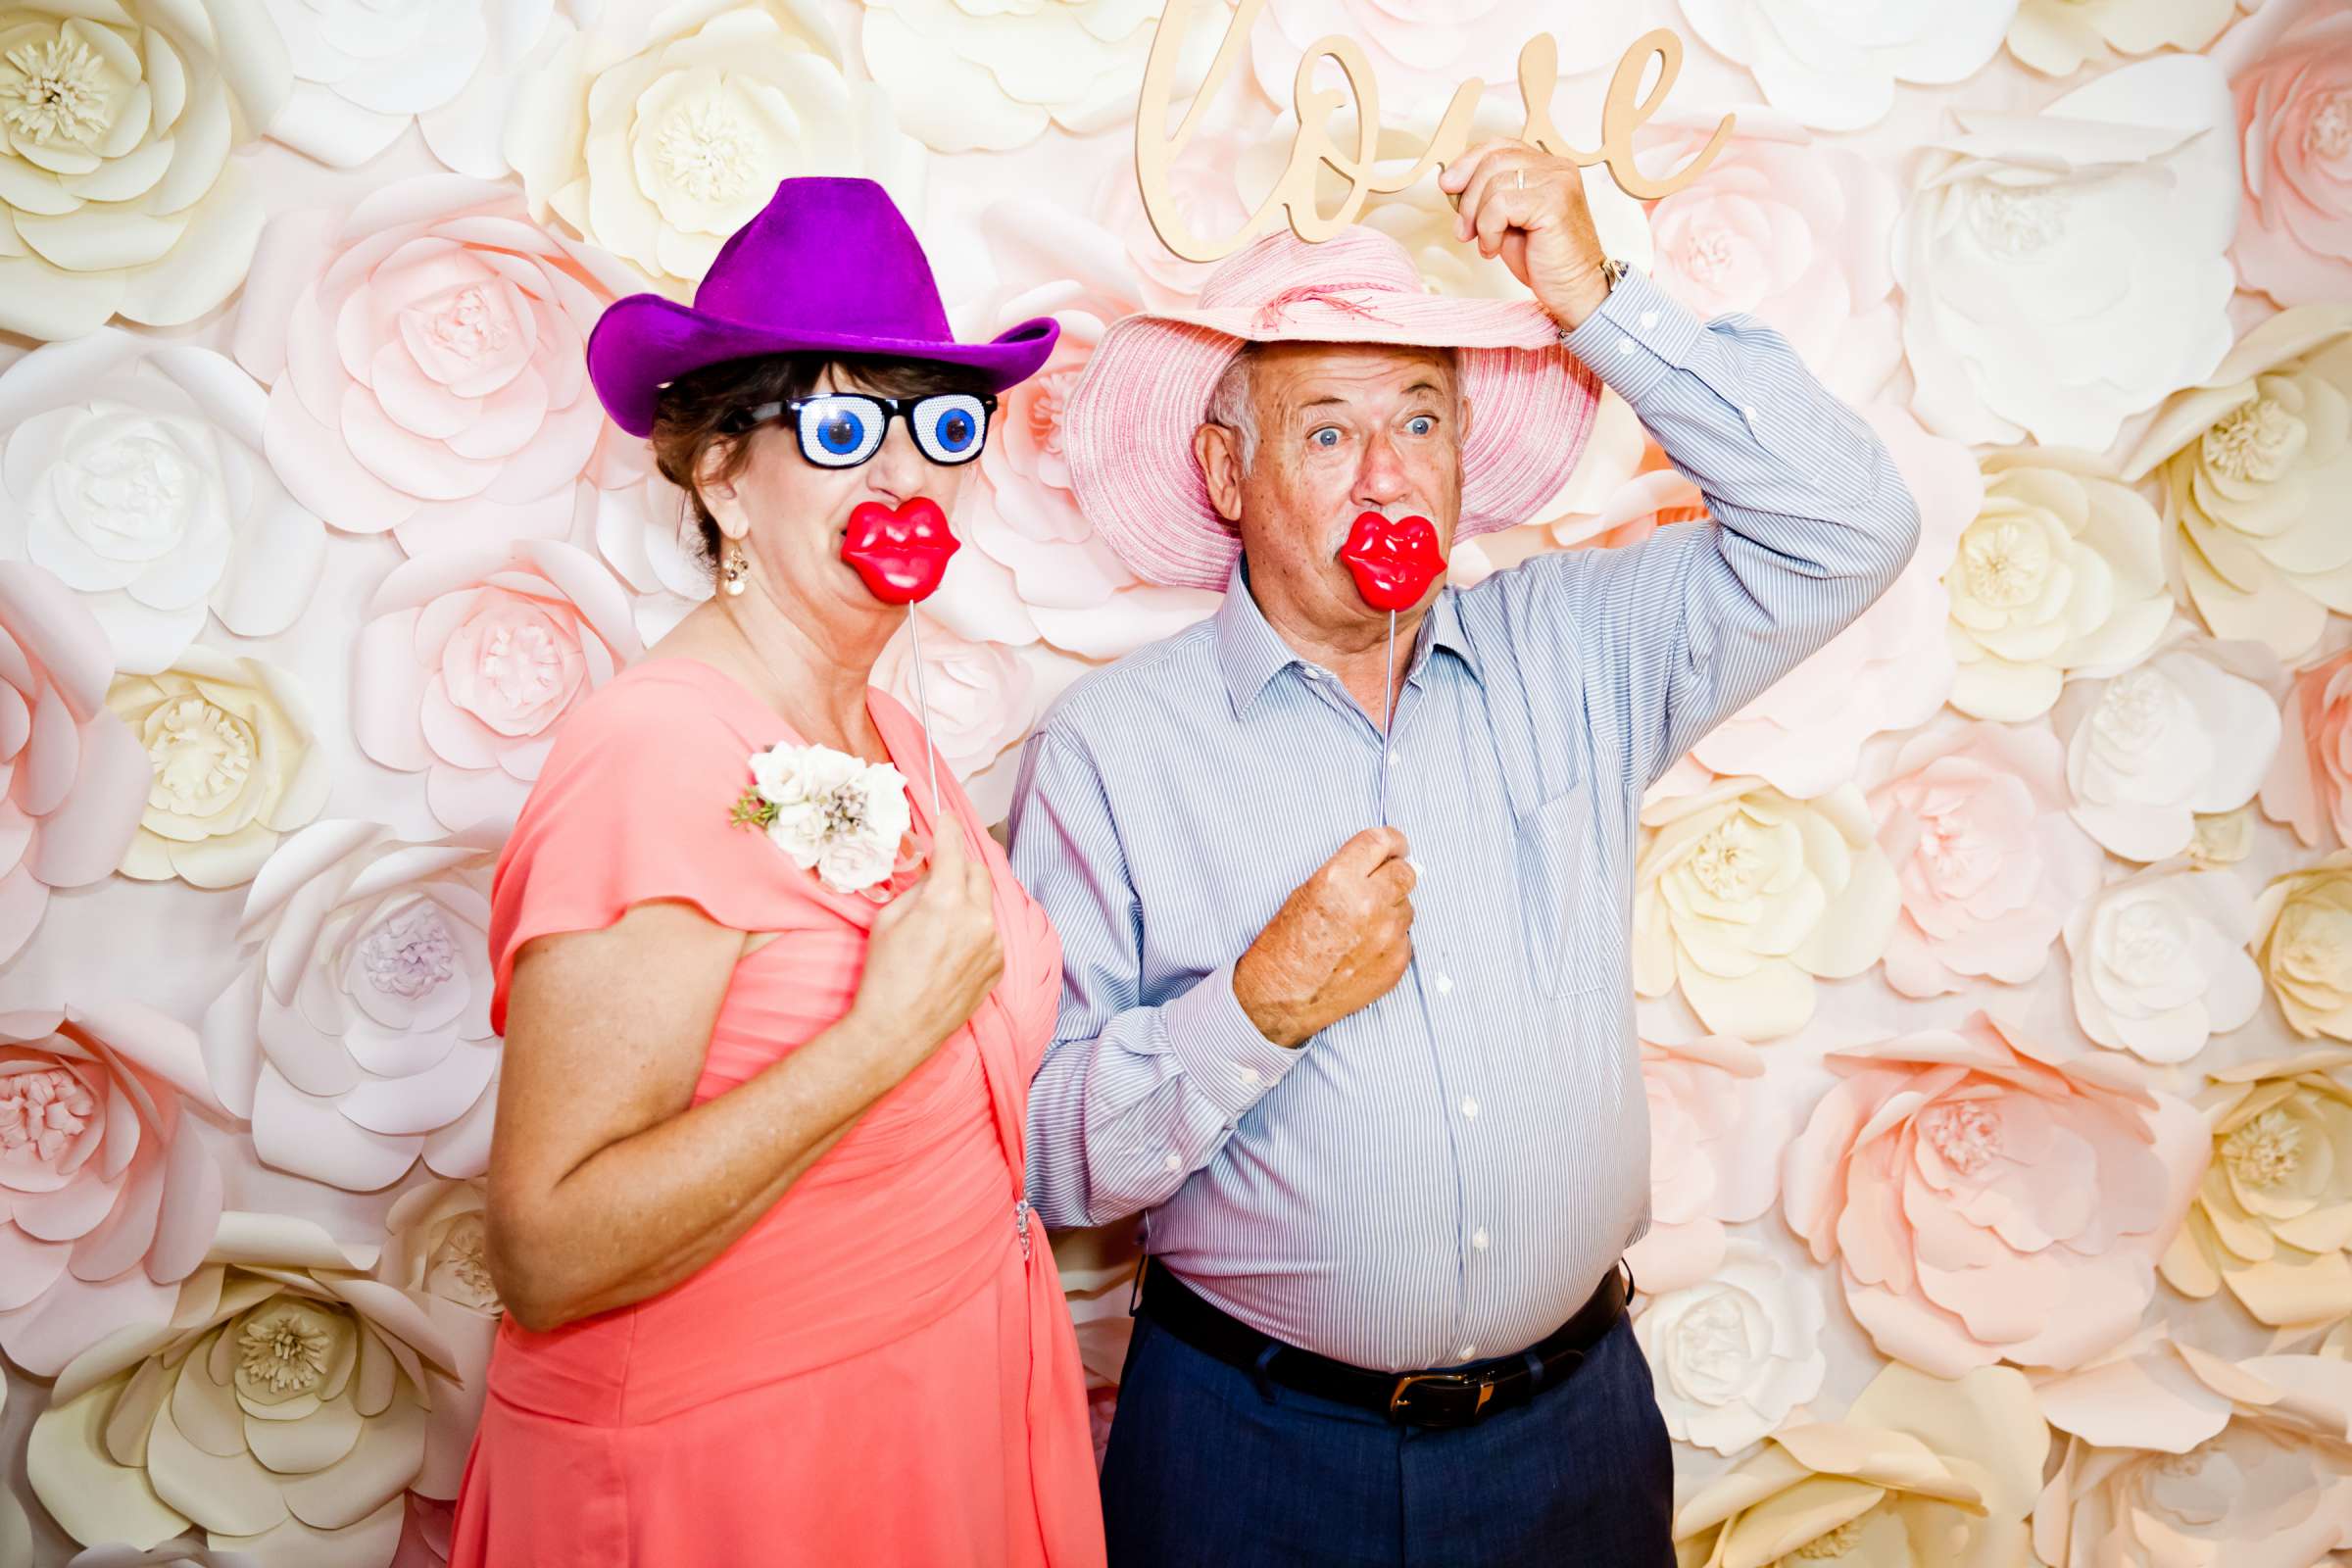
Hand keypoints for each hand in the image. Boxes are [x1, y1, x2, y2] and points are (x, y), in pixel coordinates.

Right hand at [853, 823, 1003, 1070]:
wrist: (897, 1029)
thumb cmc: (885, 974)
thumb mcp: (889, 919)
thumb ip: (919, 888)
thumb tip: (936, 873)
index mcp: (947, 901)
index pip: (954, 849)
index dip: (949, 829)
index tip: (947, 818)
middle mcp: (978, 918)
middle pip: (978, 872)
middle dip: (960, 867)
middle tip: (939, 876)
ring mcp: (993, 943)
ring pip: (985, 903)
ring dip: (967, 901)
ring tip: (939, 925)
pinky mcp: (998, 965)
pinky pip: (989, 933)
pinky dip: (974, 930)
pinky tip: (949, 950)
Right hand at [1233, 827, 1416, 1048]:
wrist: (1282, 998)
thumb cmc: (1284, 946)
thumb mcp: (1305, 892)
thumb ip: (1347, 873)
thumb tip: (1379, 865)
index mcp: (1338, 880)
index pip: (1381, 842)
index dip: (1392, 841)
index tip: (1395, 845)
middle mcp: (1367, 904)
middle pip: (1405, 873)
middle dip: (1395, 872)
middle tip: (1383, 881)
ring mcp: (1386, 935)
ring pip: (1407, 906)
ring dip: (1392, 908)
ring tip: (1363, 924)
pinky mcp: (1396, 962)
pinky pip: (1405, 938)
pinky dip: (1391, 938)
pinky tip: (1365, 948)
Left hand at [1438, 139, 1611, 330]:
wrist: (1573, 290)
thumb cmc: (1542, 259)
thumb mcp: (1507, 219)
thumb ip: (1488, 195)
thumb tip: (1449, 181)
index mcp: (1547, 166)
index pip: (1499, 145)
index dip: (1467, 162)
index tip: (1448, 186)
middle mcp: (1556, 167)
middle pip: (1492, 161)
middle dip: (1468, 198)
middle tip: (1464, 231)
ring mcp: (1558, 182)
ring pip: (1493, 182)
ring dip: (1478, 219)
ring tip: (1488, 244)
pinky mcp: (1554, 202)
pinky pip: (1500, 205)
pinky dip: (1489, 229)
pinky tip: (1495, 248)